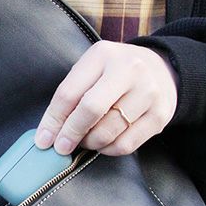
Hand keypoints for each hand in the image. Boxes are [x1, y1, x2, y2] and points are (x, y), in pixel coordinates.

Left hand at [34, 40, 179, 155]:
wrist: (163, 68)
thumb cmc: (116, 72)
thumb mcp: (92, 69)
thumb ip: (71, 95)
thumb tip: (48, 133)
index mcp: (103, 55)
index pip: (69, 93)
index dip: (52, 120)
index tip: (43, 140)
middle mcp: (129, 70)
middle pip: (90, 110)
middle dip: (70, 133)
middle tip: (61, 147)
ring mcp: (148, 92)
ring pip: (108, 131)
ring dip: (90, 143)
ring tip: (86, 140)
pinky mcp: (160, 115)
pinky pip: (126, 144)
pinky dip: (109, 149)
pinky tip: (105, 143)